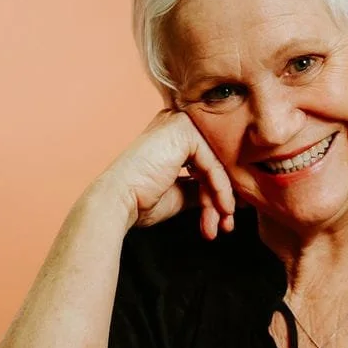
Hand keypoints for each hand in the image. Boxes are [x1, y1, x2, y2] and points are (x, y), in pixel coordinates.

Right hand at [94, 109, 235, 238]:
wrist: (118, 201)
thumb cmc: (141, 200)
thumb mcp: (181, 193)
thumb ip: (201, 188)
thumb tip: (228, 197)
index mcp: (174, 134)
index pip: (209, 160)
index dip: (220, 190)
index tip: (227, 216)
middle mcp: (177, 122)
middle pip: (214, 162)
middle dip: (222, 197)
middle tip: (226, 224)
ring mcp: (180, 123)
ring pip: (216, 165)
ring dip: (221, 200)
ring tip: (221, 225)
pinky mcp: (183, 130)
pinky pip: (213, 163)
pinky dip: (220, 190)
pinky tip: (220, 210)